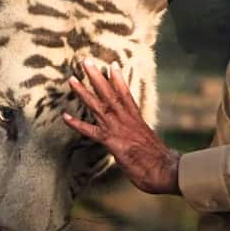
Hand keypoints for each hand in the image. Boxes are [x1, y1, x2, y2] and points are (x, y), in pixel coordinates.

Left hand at [62, 58, 180, 194]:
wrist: (164, 169)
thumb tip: (137, 137)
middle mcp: (126, 120)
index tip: (111, 64)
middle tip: (85, 61)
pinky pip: (91, 131)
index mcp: (136, 118)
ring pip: (98, 106)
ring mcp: (118, 129)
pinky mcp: (112, 142)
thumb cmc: (158, 159)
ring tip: (71, 80)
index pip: (125, 94)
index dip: (118, 78)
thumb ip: (138, 135)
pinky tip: (65, 117)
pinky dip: (77, 124)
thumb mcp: (147, 142)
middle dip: (96, 77)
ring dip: (83, 92)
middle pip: (109, 94)